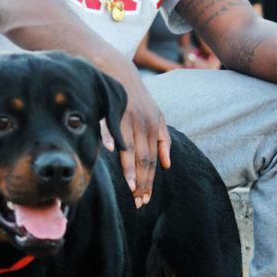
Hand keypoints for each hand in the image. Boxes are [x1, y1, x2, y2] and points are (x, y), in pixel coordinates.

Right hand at [100, 67, 170, 206]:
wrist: (120, 73)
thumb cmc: (139, 100)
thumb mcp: (157, 117)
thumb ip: (164, 141)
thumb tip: (167, 166)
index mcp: (153, 128)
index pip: (152, 161)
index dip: (149, 181)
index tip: (145, 199)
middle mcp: (142, 125)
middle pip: (143, 159)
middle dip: (141, 182)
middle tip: (138, 202)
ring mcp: (127, 118)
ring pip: (129, 148)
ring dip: (130, 170)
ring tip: (130, 189)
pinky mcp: (112, 111)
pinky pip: (110, 128)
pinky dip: (110, 139)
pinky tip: (109, 153)